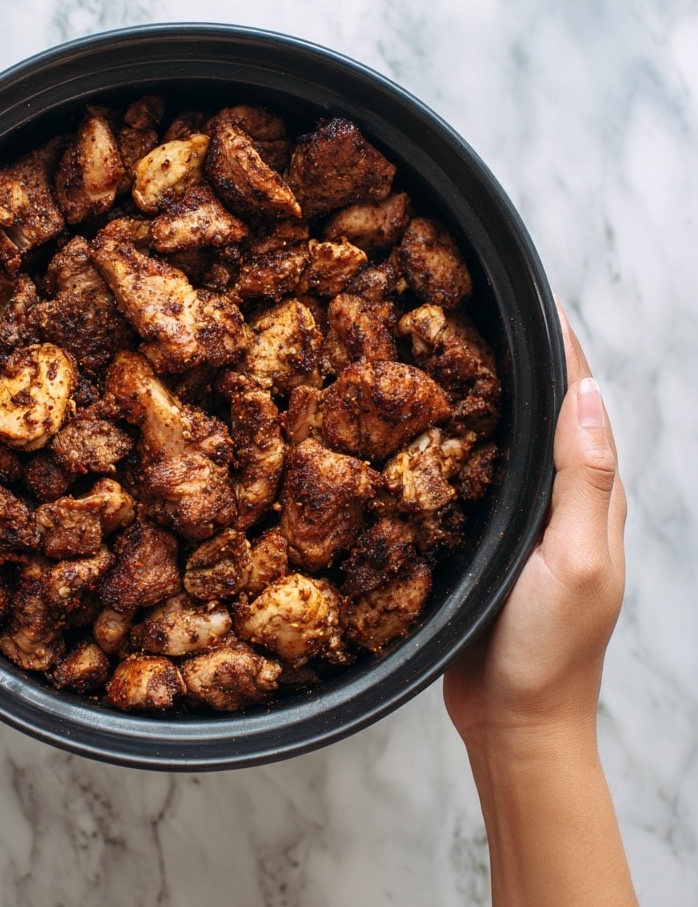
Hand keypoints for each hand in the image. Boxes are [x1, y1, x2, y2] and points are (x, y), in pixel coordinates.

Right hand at [444, 309, 626, 744]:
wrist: (513, 721)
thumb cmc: (551, 650)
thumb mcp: (576, 561)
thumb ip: (582, 481)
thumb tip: (587, 395)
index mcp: (593, 495)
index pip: (580, 400)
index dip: (559, 345)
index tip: (526, 292)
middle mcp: (559, 498)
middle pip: (541, 411)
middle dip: (515, 357)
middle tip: (467, 309)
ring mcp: (520, 519)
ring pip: (502, 440)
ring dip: (480, 395)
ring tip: (437, 351)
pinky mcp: (482, 539)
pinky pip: (469, 476)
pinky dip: (452, 442)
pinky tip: (419, 428)